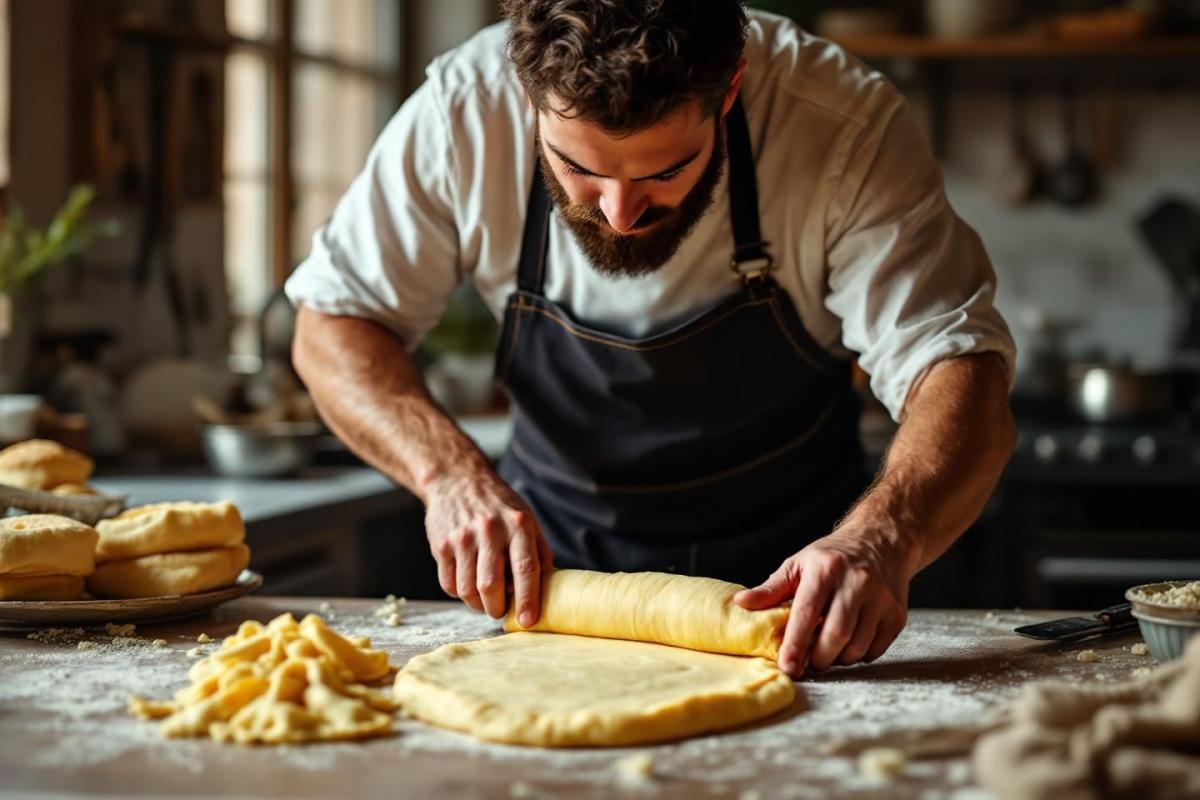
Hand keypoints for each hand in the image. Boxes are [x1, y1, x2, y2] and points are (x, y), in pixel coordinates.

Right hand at [423, 468, 552, 623]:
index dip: (527, 600)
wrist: (458, 480)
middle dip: (497, 608)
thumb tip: (549, 588)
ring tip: (485, 601)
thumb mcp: (527, 519)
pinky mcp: (441, 545)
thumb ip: (539, 551)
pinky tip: (467, 584)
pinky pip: (449, 584)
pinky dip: (459, 593)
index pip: (525, 569)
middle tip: (501, 611)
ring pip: (468, 590)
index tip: (529, 621)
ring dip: (478, 605)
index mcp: (518, 525)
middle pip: (491, 585)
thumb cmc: (499, 506)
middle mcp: (490, 530)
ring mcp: (462, 538)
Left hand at [734, 526, 914, 677]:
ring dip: (838, 659)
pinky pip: (875, 650)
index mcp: (825, 570)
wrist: (881, 542)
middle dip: (818, 658)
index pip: (806, 613)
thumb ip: (771, 589)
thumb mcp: (797, 565)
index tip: (787, 667)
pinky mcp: (897, 614)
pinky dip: (859, 655)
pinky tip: (850, 642)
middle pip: (835, 635)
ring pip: (857, 647)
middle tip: (809, 662)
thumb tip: (740, 603)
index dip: (795, 644)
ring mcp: (881, 599)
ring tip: (828, 650)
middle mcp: (856, 582)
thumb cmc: (831, 558)